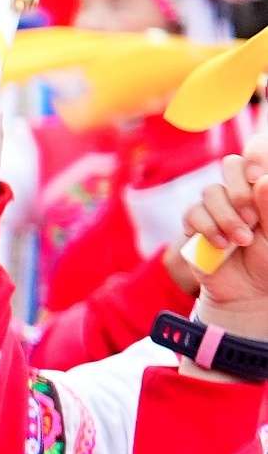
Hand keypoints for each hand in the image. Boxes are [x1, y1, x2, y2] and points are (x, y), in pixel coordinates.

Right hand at [185, 158, 267, 331]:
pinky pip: (192, 212)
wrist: (247, 292)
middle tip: (251, 220)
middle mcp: (239, 193)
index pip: (253, 161)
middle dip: (239, 192)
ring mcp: (216, 207)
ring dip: (225, 217)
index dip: (253, 161)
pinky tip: (219, 245)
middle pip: (231, 165)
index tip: (258, 178)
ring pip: (211, 191)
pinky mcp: (195, 223)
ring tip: (239, 242)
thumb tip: (262, 179)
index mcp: (261, 191)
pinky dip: (206, 228)